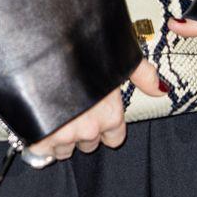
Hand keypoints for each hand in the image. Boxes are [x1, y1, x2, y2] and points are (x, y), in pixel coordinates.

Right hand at [24, 54, 163, 164]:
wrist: (39, 44)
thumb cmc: (78, 48)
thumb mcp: (117, 57)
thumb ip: (141, 75)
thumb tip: (160, 88)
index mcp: (110, 114)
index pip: (114, 138)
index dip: (105, 126)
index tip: (96, 115)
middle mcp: (88, 129)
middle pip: (87, 144)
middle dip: (80, 130)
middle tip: (71, 108)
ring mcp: (61, 136)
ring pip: (62, 149)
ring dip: (58, 136)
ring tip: (51, 112)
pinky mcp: (37, 139)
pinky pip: (40, 152)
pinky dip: (38, 141)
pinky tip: (36, 123)